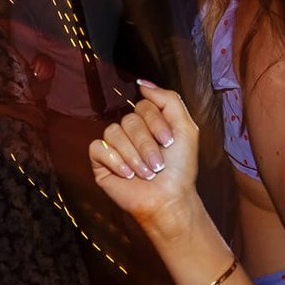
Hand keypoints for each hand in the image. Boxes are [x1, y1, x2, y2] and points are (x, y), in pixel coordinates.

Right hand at [88, 82, 199, 230]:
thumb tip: (142, 84)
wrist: (168, 199)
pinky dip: (115, 161)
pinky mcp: (100, 161)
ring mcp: (114, 145)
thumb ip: (169, 100)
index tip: (169, 142)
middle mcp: (130, 130)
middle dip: (146, 144)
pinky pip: (98, 148)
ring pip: (113, 132)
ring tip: (145, 173)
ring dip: (134, 156)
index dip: (156, 123)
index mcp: (148, 121)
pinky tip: (128, 174)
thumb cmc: (180, 169)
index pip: (143, 105)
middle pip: (129, 120)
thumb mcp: (186, 128)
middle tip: (158, 164)